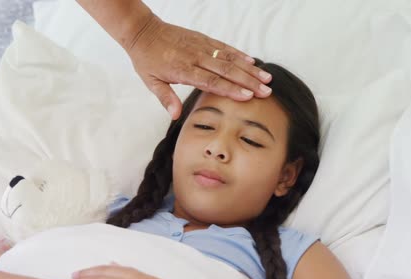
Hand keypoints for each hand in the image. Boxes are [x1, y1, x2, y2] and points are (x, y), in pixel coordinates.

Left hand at [126, 15, 272, 118]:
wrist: (143, 31)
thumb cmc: (147, 59)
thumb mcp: (151, 81)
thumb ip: (166, 98)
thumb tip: (176, 115)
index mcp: (183, 69)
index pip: (211, 81)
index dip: (231, 89)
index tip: (248, 96)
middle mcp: (195, 57)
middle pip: (226, 71)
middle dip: (248, 81)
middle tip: (266, 91)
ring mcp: (201, 46)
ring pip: (229, 58)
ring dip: (249, 69)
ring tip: (266, 78)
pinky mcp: (203, 39)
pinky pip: (224, 47)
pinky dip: (239, 54)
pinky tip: (252, 62)